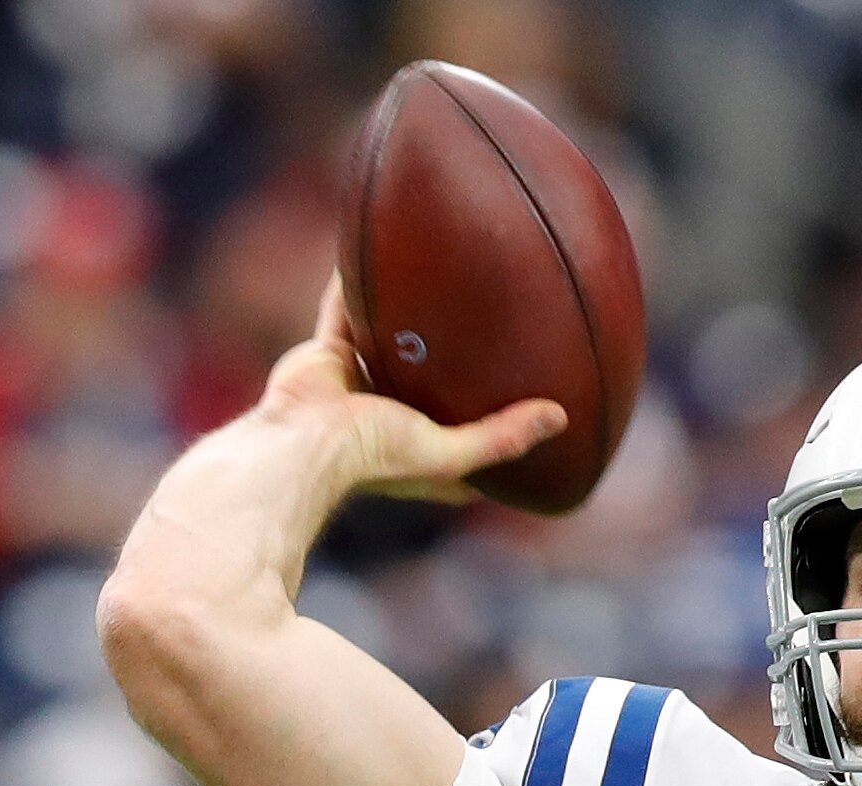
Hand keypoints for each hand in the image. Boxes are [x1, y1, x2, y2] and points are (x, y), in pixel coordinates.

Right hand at [258, 275, 565, 502]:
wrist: (300, 442)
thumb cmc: (374, 457)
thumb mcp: (451, 452)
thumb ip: (502, 436)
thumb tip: (561, 416)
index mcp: (431, 451)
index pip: (480, 435)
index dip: (507, 417)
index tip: (540, 391)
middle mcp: (400, 416)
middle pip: (441, 379)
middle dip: (464, 356)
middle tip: (496, 319)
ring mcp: (365, 383)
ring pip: (396, 339)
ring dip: (412, 315)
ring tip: (442, 279)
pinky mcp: (332, 354)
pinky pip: (347, 311)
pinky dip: (357, 286)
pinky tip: (376, 252)